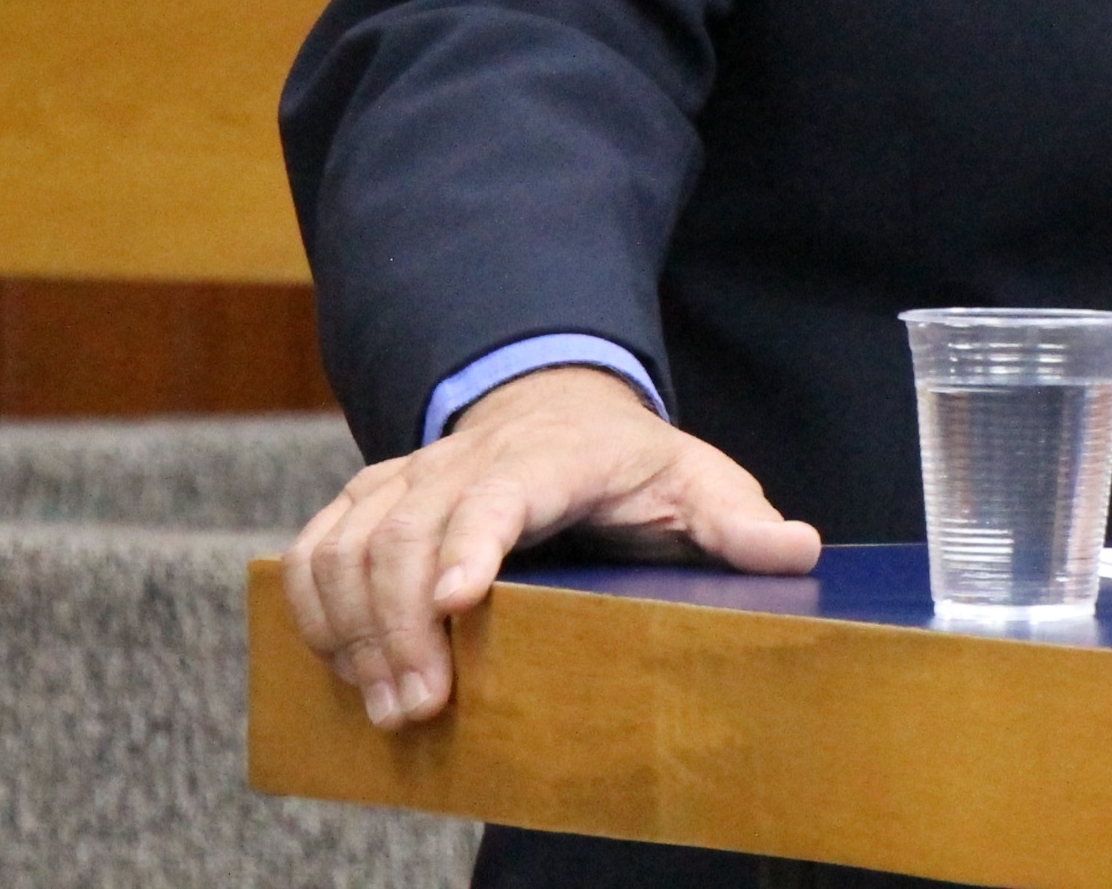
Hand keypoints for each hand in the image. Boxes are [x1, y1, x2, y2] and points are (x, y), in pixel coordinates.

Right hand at [280, 364, 819, 731]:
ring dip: (353, 629)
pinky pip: (315, 549)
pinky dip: (312, 607)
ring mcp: (409, 480)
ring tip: (389, 706)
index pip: (496, 495)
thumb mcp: (699, 481)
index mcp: (549, 456)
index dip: (471, 545)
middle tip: (420, 707)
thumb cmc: (631, 461)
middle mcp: (464, 461)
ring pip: (349, 544)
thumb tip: (798, 549)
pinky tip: (339, 667)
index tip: (459, 604)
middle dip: (401, 625)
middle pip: (406, 534)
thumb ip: (740, 521)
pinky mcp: (370, 503)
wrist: (559, 405)